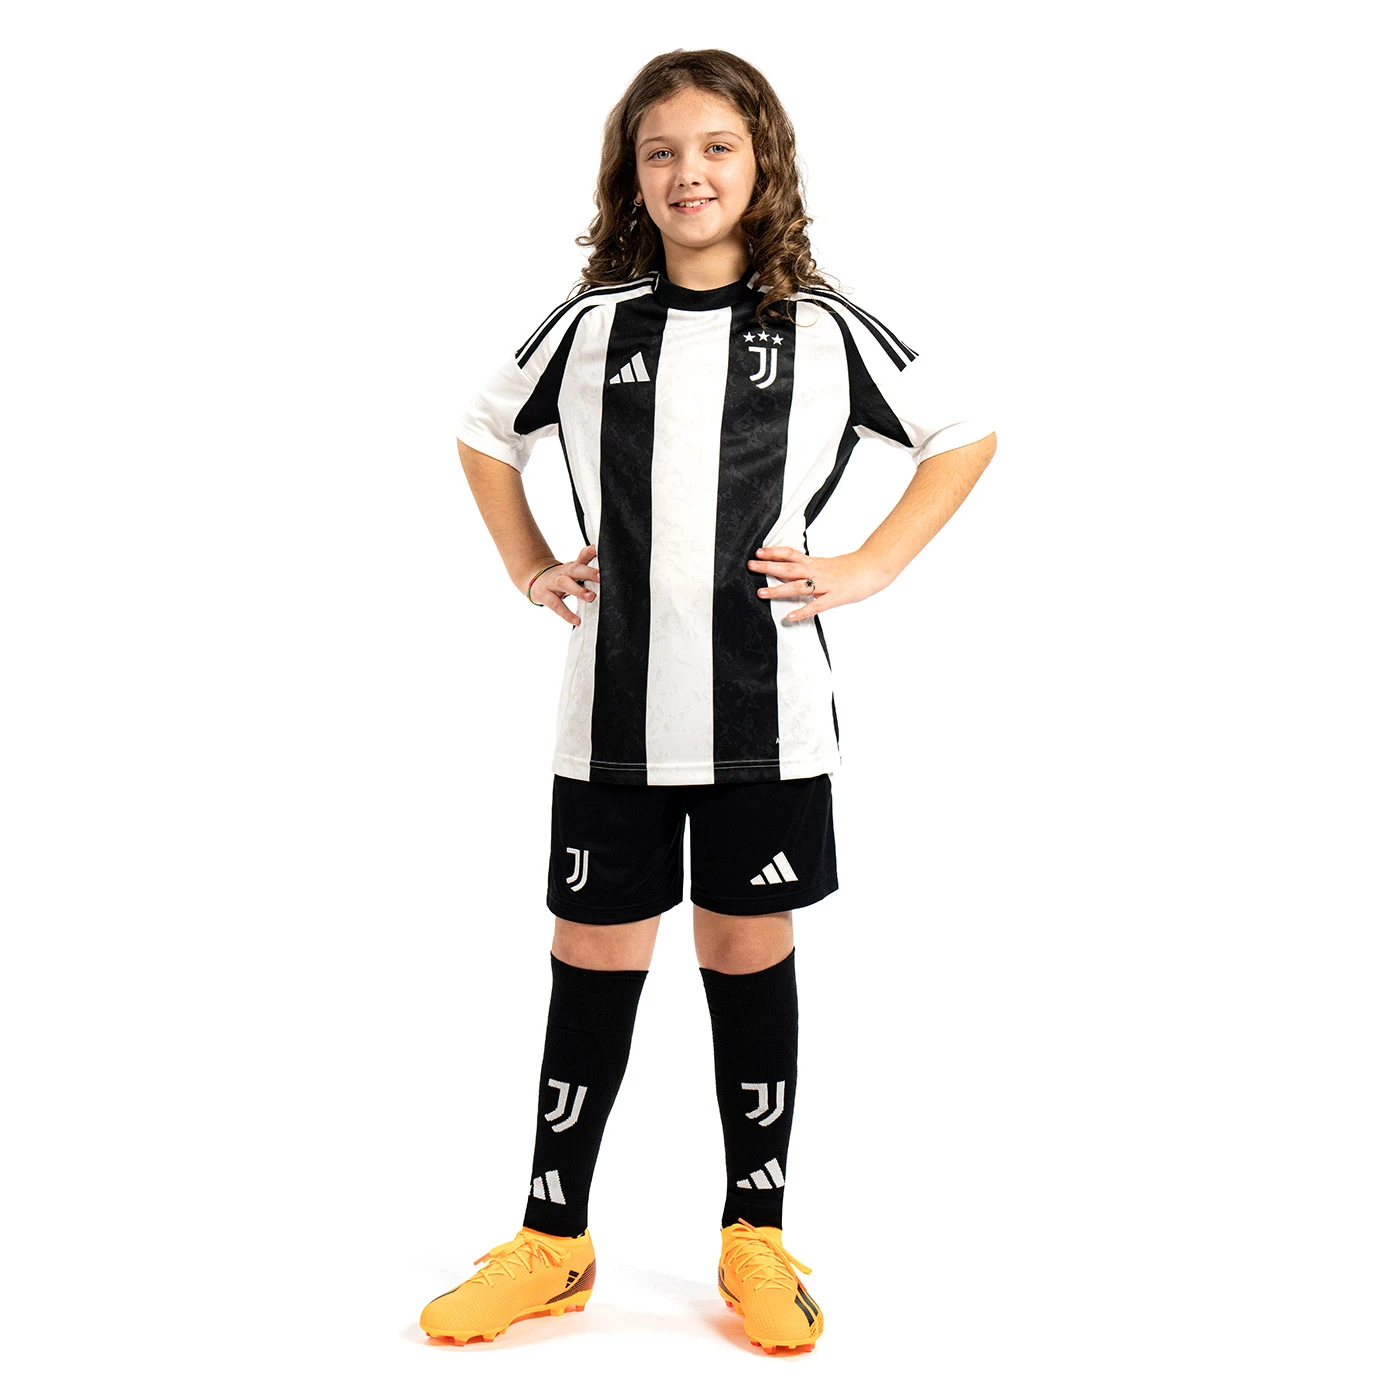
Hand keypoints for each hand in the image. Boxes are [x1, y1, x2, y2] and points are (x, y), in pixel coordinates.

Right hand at [529, 544, 599, 626]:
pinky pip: (555, 605)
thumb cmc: (559, 576)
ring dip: (577, 590)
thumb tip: (596, 547)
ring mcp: (552, 583)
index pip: (582, 561)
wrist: (533, 580)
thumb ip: (584, 559)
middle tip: (601, 578)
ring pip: (564, 584)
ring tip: (591, 597)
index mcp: (570, 567)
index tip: (603, 562)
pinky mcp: (544, 596)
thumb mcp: (571, 569)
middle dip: (588, 572)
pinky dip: (566, 613)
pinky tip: (576, 620)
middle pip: (574, 570)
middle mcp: (562, 573)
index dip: (591, 559)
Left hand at [747, 545, 888, 621]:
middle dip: (768, 567)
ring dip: (778, 589)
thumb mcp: (828, 564)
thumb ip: (812, 569)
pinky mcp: (835, 597)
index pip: (791, 554)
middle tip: (750, 566)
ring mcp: (826, 584)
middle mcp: (817, 571)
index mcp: (815, 563)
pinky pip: (816, 606)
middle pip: (789, 568)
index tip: (759, 551)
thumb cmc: (852, 568)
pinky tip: (789, 616)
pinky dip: (802, 611)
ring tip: (761, 592)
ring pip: (798, 586)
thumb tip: (796, 572)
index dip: (774, 552)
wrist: (874, 567)